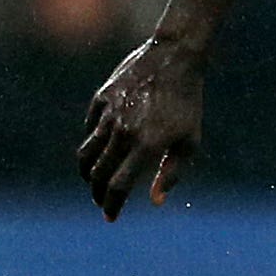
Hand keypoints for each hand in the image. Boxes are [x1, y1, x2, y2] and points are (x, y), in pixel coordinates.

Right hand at [76, 38, 205, 221]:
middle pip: (97, 174)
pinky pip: (90, 130)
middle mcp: (124, 131)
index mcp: (147, 145)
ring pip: (87, 154)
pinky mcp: (101, 100)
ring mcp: (109, 114)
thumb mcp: (189, 141)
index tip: (111, 217)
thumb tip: (155, 201)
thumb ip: (171, 173)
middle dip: (97, 194)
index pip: (118, 186)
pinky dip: (91, 146)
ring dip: (88, 174)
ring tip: (94, 181)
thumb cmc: (187, 103)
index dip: (112, 205)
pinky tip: (99, 153)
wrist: (175, 58)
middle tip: (103, 202)